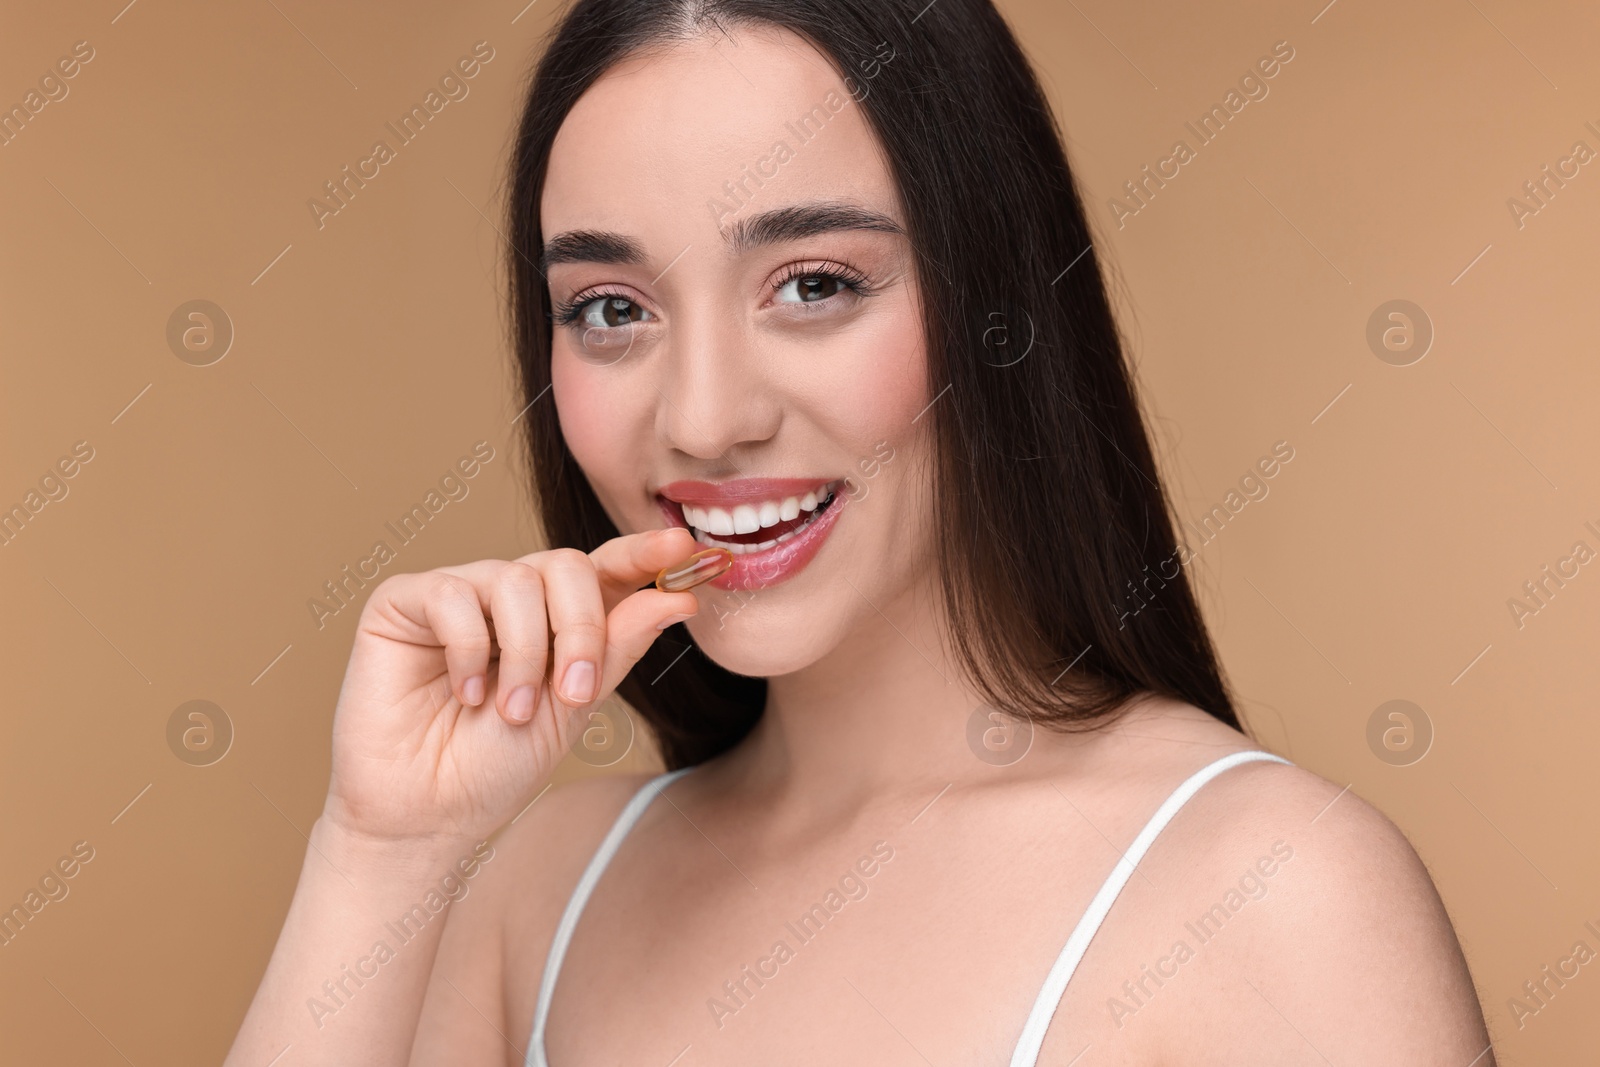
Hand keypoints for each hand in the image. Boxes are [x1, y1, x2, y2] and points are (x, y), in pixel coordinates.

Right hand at [320, 527, 701, 844]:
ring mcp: (458, 593)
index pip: (605, 569)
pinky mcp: (403, 602)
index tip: (683, 549)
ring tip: (509, 711)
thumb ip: (617, 647)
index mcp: (557, 618)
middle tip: (573, 692)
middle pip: (566, 564)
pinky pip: (452, 593)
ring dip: (525, 654)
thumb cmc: (495, 766)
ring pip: (515, 579)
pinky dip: (467, 649)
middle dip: (582, 628)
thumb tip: (676, 596)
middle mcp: (510, 596)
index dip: (643, 554)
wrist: (428, 815)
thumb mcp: (573, 707)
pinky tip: (463, 693)